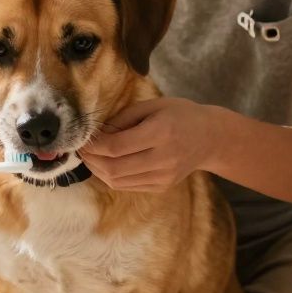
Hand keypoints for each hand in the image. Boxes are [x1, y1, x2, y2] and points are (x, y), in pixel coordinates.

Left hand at [80, 97, 216, 192]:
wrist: (210, 138)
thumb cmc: (180, 115)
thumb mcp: (153, 106)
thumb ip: (123, 118)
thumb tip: (96, 133)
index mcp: (160, 133)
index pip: (116, 146)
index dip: (93, 145)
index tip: (83, 138)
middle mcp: (163, 158)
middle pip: (113, 167)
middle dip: (91, 159)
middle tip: (81, 149)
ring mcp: (163, 176)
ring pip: (117, 181)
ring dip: (97, 170)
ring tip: (89, 157)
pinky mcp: (162, 186)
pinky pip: (127, 186)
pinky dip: (110, 177)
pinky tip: (105, 165)